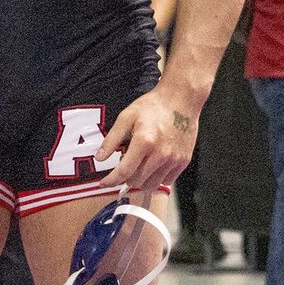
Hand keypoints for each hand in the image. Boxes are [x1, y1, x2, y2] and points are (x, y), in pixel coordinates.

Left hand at [97, 80, 199, 196]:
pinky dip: (157, 177)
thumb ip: (112, 139)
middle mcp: (161, 154)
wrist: (181, 100)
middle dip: (126, 176)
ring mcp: (174, 159)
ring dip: (141, 179)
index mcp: (144, 142)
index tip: (103, 183)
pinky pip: (167, 181)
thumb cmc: (153, 106)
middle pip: (137, 181)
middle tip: (127, 160)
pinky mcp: (183, 161)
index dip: (111, 181)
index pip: (124, 172)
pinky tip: (154, 164)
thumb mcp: (126, 117)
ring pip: (151, 184)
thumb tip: (100, 158)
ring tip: (141, 162)